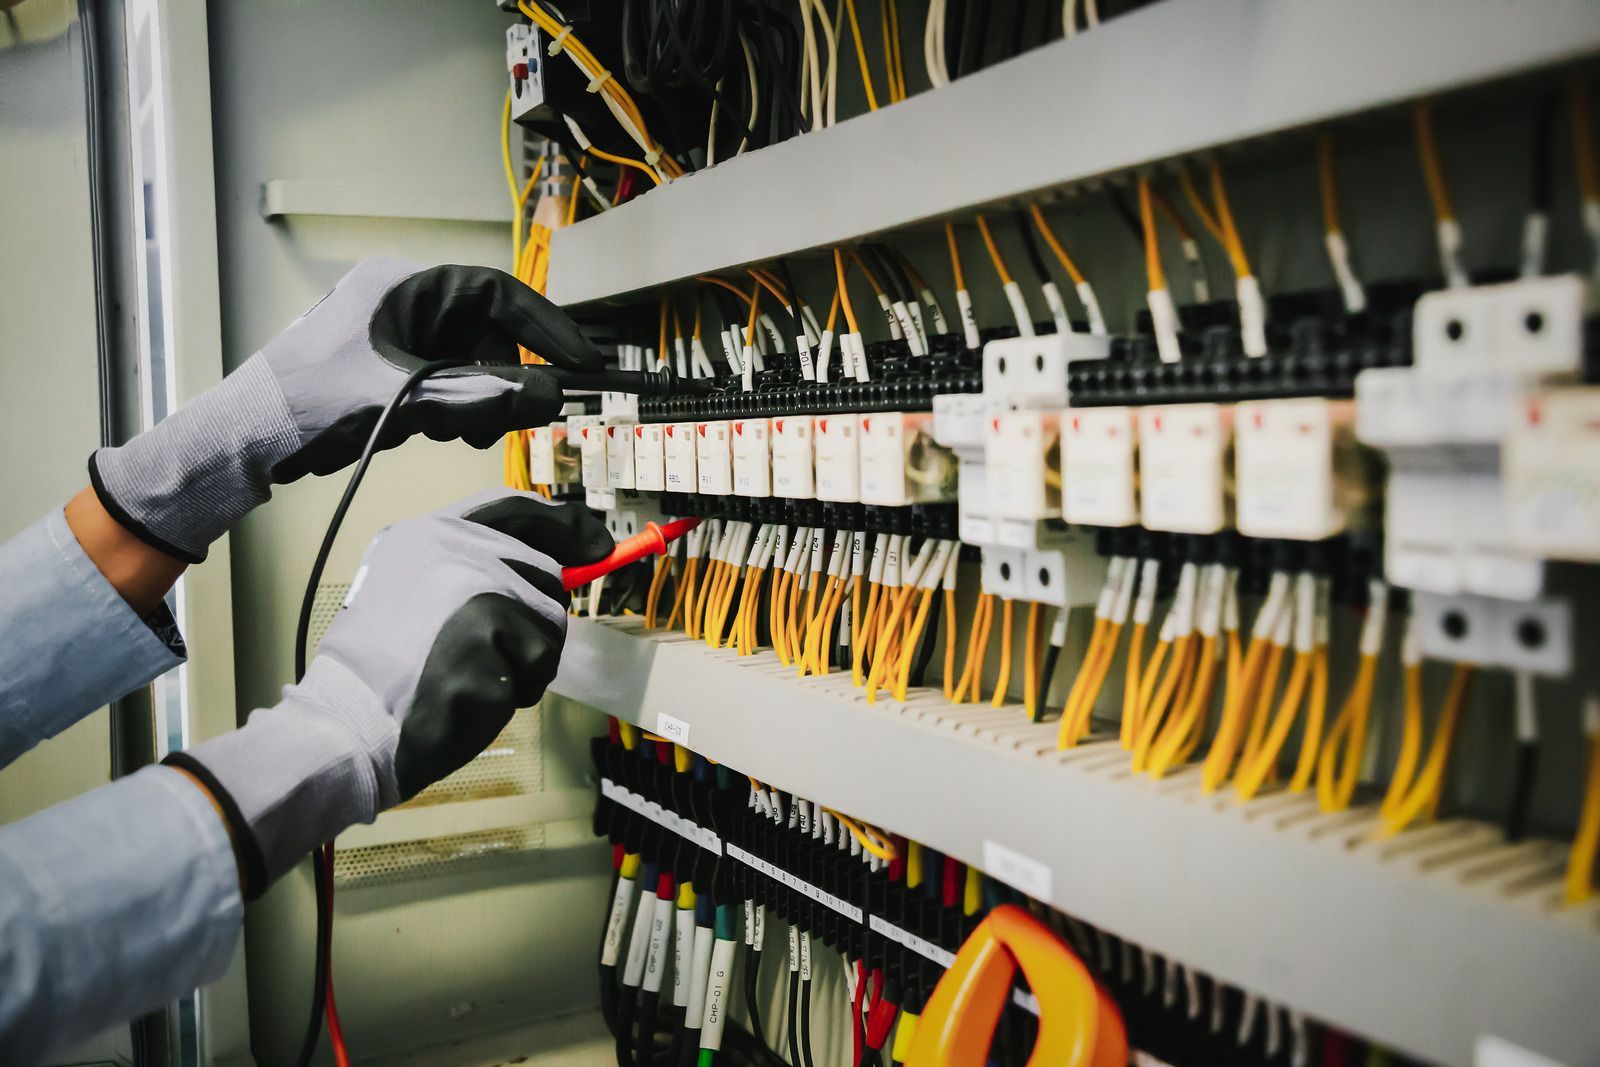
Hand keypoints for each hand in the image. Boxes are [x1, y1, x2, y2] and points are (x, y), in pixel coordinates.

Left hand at [89, 259, 599, 561]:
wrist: (243, 441)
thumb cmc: (303, 405)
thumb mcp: (405, 401)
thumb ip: (482, 397)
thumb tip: (548, 395)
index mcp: (401, 286)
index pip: (496, 293)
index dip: (546, 327)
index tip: (582, 359)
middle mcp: (399, 303)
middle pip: (485, 334)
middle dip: (502, 378)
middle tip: (512, 417)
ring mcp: (390, 337)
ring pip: (466, 363)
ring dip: (475, 401)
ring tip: (455, 432)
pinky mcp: (384, 369)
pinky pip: (442, 382)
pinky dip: (449, 410)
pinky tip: (426, 431)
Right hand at [165, 490, 611, 895]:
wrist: (347, 724)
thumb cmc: (380, 674)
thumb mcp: (409, 592)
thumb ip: (469, 572)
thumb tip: (555, 571)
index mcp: (427, 534)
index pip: (512, 509)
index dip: (562, 524)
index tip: (595, 543)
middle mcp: (456, 550)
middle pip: (546, 574)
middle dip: (535, 623)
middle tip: (493, 657)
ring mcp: (476, 590)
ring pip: (550, 624)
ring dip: (526, 663)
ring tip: (471, 676)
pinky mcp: (493, 635)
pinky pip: (539, 666)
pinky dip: (517, 691)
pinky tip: (471, 696)